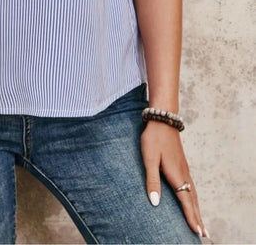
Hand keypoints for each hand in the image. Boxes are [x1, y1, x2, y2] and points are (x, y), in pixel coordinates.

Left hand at [141, 121, 208, 238]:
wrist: (162, 120)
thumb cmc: (153, 139)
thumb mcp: (149, 159)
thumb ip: (152, 181)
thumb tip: (155, 203)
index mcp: (176, 174)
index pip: (186, 201)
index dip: (191, 217)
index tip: (197, 231)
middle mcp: (183, 173)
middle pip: (193, 200)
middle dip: (197, 217)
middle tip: (204, 235)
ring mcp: (184, 168)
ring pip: (193, 193)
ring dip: (197, 209)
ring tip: (200, 222)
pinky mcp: (182, 164)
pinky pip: (191, 186)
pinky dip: (194, 198)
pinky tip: (192, 199)